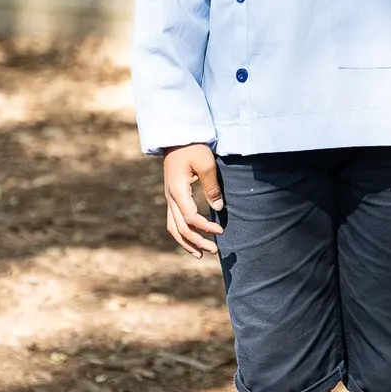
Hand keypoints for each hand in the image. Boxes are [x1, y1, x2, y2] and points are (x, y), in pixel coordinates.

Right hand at [163, 143, 223, 257]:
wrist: (177, 137)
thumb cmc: (193, 147)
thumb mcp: (206, 164)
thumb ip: (212, 187)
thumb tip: (219, 208)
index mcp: (178, 190)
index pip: (191, 217)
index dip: (206, 227)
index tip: (221, 230)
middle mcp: (170, 198)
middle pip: (181, 228)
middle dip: (198, 241)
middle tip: (215, 250)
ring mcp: (169, 198)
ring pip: (173, 228)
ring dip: (186, 243)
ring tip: (200, 254)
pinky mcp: (171, 197)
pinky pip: (173, 221)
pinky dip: (181, 234)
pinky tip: (191, 240)